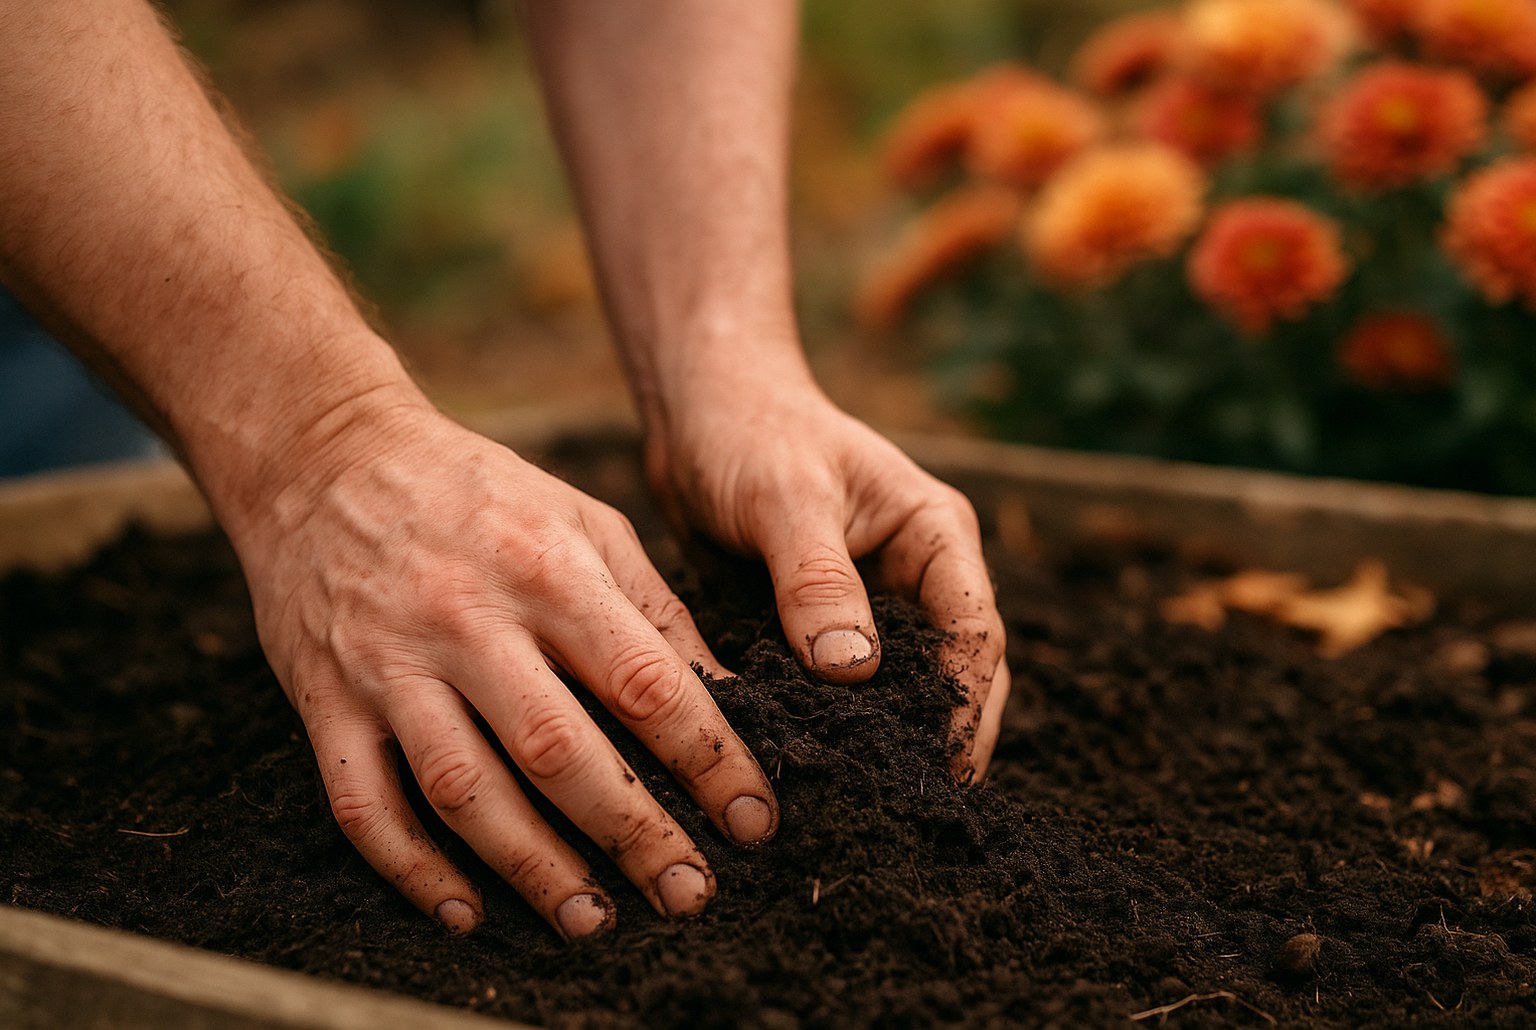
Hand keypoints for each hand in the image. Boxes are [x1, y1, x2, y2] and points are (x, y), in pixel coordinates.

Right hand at [225, 395, 777, 938]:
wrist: (327, 455)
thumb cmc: (479, 492)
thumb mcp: (584, 519)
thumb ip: (653, 608)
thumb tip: (726, 697)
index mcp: (550, 570)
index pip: (646, 682)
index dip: (709, 759)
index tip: (752, 820)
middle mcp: (470, 621)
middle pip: (559, 750)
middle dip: (634, 833)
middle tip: (689, 894)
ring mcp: (390, 665)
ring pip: (463, 789)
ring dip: (531, 868)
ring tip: (591, 920)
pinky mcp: (325, 699)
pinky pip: (363, 802)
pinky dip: (411, 869)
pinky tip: (465, 913)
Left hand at [643, 377, 1010, 778]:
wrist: (697, 415)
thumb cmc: (750, 433)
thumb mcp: (785, 499)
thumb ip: (818, 581)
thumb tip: (853, 672)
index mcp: (935, 536)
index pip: (975, 633)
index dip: (965, 705)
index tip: (941, 769)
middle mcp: (916, 577)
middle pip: (954, 675)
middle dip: (942, 740)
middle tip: (910, 811)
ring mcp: (871, 606)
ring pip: (900, 691)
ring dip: (889, 741)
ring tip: (868, 808)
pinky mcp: (820, 628)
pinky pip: (841, 691)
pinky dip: (836, 728)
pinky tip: (816, 772)